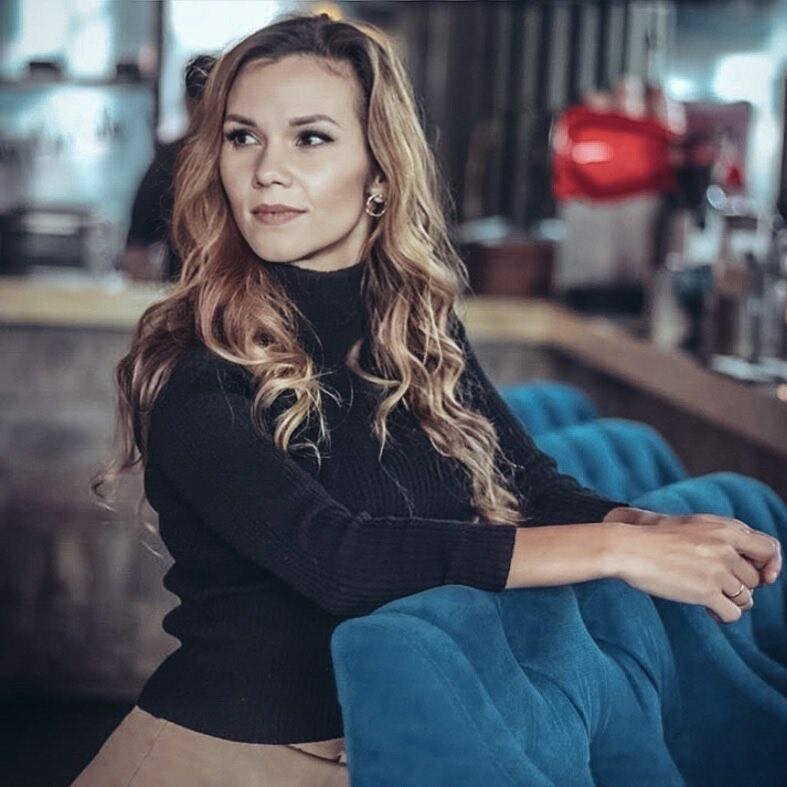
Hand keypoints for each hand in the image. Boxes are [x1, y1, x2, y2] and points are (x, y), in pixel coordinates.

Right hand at [603, 511, 781, 623]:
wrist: (628, 549)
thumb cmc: (652, 538)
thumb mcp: (690, 525)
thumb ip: (719, 536)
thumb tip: (741, 557)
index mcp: (725, 528)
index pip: (769, 548)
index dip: (770, 565)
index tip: (764, 577)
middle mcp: (727, 547)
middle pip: (755, 578)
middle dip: (741, 587)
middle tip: (719, 589)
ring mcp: (718, 569)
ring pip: (746, 598)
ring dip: (731, 602)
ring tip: (711, 600)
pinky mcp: (707, 590)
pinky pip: (733, 613)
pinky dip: (724, 616)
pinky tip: (710, 612)